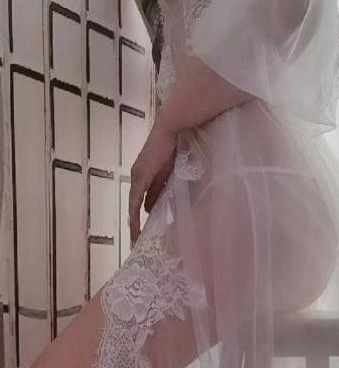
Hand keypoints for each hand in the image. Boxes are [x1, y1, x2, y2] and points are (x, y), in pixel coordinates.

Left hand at [129, 111, 177, 245]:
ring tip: (136, 239)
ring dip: (134, 223)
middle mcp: (138, 177)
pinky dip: (134, 216)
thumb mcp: (172, 170)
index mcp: (146, 175)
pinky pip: (135, 201)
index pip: (141, 200)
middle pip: (135, 205)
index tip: (144, 230)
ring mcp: (138, 177)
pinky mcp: (141, 176)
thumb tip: (165, 200)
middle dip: (136, 223)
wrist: (172, 127)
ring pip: (133, 206)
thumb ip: (167, 184)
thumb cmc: (176, 144)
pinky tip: (135, 228)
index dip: (141, 215)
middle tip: (138, 240)